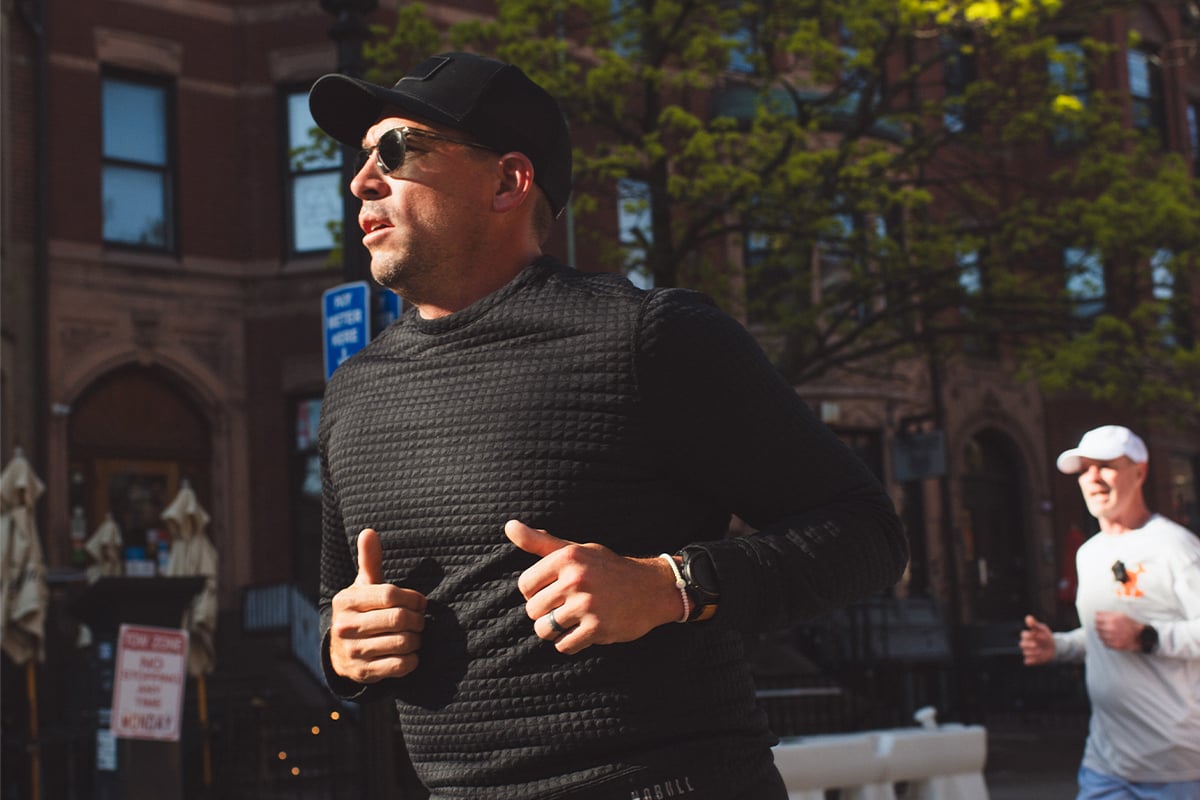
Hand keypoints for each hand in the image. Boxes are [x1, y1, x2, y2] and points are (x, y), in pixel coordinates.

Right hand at [329, 528, 427, 682]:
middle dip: (418, 619)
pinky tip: (410, 653)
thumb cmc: (360, 611)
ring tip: (415, 635)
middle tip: (420, 620)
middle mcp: (346, 627)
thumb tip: (369, 531)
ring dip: (417, 639)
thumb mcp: (362, 586)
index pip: (390, 594)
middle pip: (399, 619)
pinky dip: (413, 659)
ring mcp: (354, 652)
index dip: (413, 598)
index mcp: (347, 601)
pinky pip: (401, 665)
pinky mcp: (364, 673)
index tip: (420, 602)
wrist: (339, 653)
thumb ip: (369, 561)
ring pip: (403, 643)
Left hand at [505, 520, 683, 654]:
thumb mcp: (577, 550)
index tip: (554, 591)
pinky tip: (583, 632)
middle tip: (565, 608)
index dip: (535, 592)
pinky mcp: (598, 628)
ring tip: (571, 622)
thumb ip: (542, 542)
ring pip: (544, 630)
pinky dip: (570, 643)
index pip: (525, 585)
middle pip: (533, 610)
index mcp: (567, 557)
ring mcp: (587, 604)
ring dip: (555, 631)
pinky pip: (564, 645)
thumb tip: (509, 526)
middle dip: (545, 613)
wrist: (652, 588)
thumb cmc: (608, 568)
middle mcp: (576, 579)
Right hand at [1019, 615, 1055, 664]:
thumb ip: (1034, 624)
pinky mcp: (1031, 660)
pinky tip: (1039, 658)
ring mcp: (1028, 652)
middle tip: (1037, 645)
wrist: (1054, 647)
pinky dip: (1032, 660)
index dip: (1030, 636)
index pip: (1023, 635)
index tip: (1037, 635)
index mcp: (1027, 635)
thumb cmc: (1046, 636)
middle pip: (1022, 644)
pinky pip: (1027, 661)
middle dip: (1029, 645)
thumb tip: (1028, 617)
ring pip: (1026, 653)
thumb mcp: (1042, 629)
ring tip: (1041, 651)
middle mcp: (1026, 644)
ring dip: (1033, 652)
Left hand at [1094, 610, 1142, 651]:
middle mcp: (1111, 628)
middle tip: (1106, 627)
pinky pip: (1104, 643)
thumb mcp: (1120, 615)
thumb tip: (1096, 613)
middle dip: (1100, 626)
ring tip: (1110, 633)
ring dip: (1103, 634)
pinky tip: (1112, 638)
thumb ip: (1106, 613)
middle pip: (1097, 627)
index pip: (1097, 619)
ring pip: (1099, 635)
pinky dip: (1106, 641)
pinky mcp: (1114, 645)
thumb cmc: (1130, 625)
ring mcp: (1112, 637)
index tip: (1100, 620)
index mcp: (1112, 620)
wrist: (1139, 636)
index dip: (1098, 619)